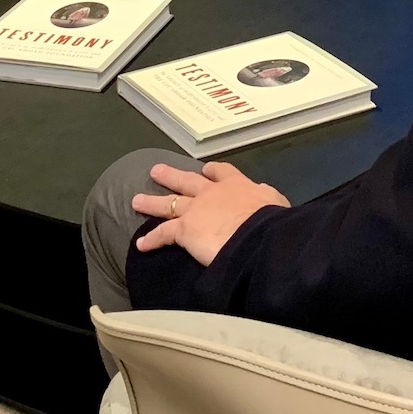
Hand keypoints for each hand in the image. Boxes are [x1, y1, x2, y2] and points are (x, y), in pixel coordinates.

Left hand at [132, 161, 290, 266]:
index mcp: (236, 186)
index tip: (206, 169)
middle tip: (156, 171)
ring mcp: (195, 210)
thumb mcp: (275, 202)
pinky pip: (163, 233)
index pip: (222, 173)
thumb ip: (266, 196)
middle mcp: (212, 193)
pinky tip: (141, 244)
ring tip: (136, 200)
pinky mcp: (184, 229)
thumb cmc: (270, 220)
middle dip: (171, 176)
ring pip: (169, 203)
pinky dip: (151, 239)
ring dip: (152, 202)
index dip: (212, 171)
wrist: (255, 235)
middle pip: (186, 182)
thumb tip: (262, 191)